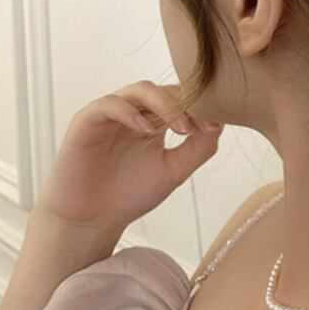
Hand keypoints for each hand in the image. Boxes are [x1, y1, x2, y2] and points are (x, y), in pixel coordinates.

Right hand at [34, 81, 222, 235]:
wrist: (92, 220)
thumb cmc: (131, 194)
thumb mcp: (174, 170)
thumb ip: (199, 147)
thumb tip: (220, 123)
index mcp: (157, 120)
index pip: (183, 98)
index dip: (201, 107)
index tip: (215, 125)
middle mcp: (136, 112)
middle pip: (167, 90)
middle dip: (188, 105)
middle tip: (201, 127)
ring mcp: (112, 114)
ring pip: (142, 90)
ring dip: (166, 105)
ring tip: (181, 129)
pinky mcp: (87, 120)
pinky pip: (109, 104)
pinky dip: (130, 112)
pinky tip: (146, 130)